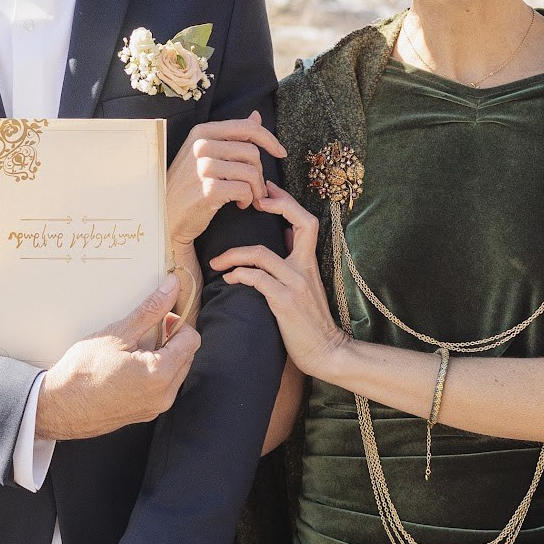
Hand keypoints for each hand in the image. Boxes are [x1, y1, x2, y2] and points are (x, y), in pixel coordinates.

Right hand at [33, 275, 199, 442]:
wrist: (59, 407)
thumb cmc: (83, 372)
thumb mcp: (118, 334)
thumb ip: (150, 310)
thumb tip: (172, 289)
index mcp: (161, 374)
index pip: (192, 340)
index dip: (177, 323)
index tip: (159, 318)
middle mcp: (164, 395)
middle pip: (186, 356)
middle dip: (171, 340)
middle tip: (143, 332)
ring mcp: (155, 407)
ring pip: (174, 372)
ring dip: (162, 356)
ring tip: (132, 351)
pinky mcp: (145, 413)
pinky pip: (161, 387)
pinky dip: (153, 373)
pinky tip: (128, 367)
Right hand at [166, 112, 285, 243]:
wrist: (166, 215)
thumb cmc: (188, 184)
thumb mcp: (205, 153)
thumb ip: (231, 135)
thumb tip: (257, 115)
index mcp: (202, 132)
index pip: (247, 127)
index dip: (269, 139)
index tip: (280, 152)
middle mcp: (202, 145)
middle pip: (252, 152)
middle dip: (260, 173)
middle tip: (254, 188)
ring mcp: (203, 167)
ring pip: (251, 172)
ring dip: (256, 189)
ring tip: (248, 198)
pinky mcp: (208, 189)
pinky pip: (245, 190)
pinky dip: (248, 199)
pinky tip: (239, 205)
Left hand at [211, 182, 346, 377]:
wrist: (326, 351)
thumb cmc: (311, 320)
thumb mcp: (307, 285)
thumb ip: (295, 260)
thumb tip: (282, 237)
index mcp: (309, 262)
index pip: (307, 221)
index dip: (288, 202)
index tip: (267, 192)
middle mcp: (305, 268)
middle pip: (300, 222)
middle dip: (277, 204)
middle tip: (252, 202)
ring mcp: (295, 284)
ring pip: (262, 254)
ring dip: (234, 254)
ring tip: (217, 262)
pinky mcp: (284, 301)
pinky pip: (256, 279)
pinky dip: (238, 275)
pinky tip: (228, 279)